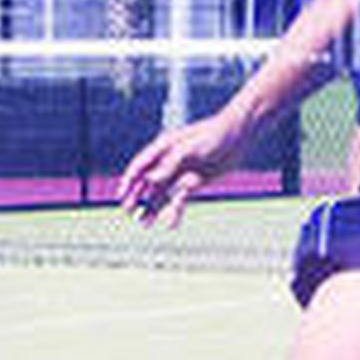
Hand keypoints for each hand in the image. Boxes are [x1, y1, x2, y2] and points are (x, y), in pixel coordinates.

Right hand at [117, 110, 245, 228]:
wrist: (238, 136)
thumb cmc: (213, 135)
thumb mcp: (191, 149)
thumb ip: (170, 164)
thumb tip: (150, 180)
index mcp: (163, 148)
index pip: (141, 165)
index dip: (129, 180)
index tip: (121, 195)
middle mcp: (169, 161)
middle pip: (147, 182)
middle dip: (137, 197)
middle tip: (128, 212)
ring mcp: (181, 172)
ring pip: (162, 194)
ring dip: (152, 208)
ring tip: (144, 223)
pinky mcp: (194, 182)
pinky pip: (180, 198)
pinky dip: (175, 210)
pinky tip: (170, 223)